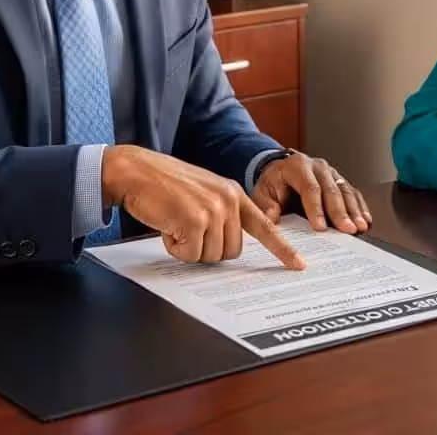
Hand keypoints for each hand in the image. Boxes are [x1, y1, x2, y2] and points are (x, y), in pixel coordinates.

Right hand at [101, 145, 305, 268]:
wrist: (138, 171)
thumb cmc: (166, 185)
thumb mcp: (204, 193)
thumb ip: (222, 213)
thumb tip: (229, 247)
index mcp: (234, 193)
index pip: (264, 225)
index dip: (281, 249)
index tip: (298, 265)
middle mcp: (228, 200)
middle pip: (231, 252)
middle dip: (208, 249)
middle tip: (188, 228)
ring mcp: (213, 210)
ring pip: (210, 257)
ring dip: (189, 248)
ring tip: (176, 222)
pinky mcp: (194, 220)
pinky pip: (190, 256)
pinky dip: (175, 248)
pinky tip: (167, 225)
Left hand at [253, 152, 371, 233]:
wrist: (280, 172)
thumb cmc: (272, 185)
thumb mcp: (262, 193)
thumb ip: (265, 205)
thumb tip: (272, 216)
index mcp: (297, 166)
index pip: (309, 188)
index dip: (316, 209)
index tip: (320, 228)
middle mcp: (317, 166)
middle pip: (331, 190)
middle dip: (340, 212)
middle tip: (347, 230)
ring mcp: (331, 173)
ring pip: (345, 191)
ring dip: (354, 211)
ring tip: (360, 227)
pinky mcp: (340, 181)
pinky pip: (353, 193)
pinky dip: (360, 207)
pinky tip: (365, 220)